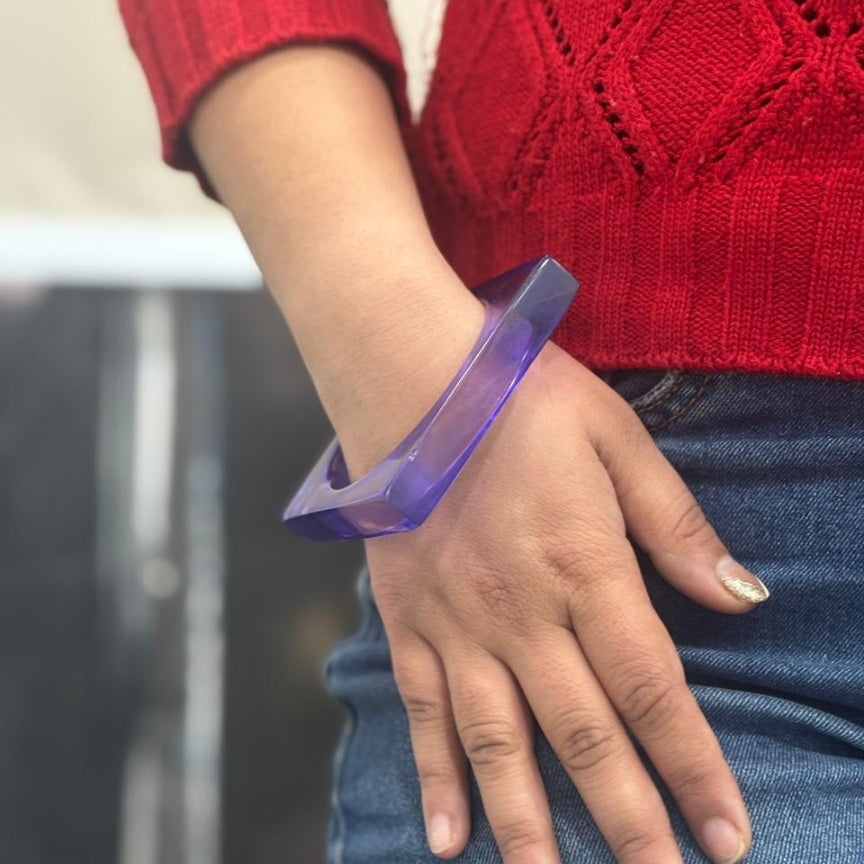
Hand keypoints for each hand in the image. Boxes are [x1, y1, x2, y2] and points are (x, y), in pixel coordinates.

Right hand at [365, 344, 766, 863]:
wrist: (412, 378)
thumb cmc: (521, 400)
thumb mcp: (618, 440)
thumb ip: (675, 524)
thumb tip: (739, 598)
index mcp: (585, 569)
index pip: (653, 691)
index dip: (694, 769)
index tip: (727, 838)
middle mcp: (522, 614)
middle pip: (585, 737)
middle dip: (629, 823)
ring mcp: (458, 624)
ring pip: (500, 743)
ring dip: (531, 827)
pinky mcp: (409, 619)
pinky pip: (423, 710)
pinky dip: (438, 777)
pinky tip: (450, 840)